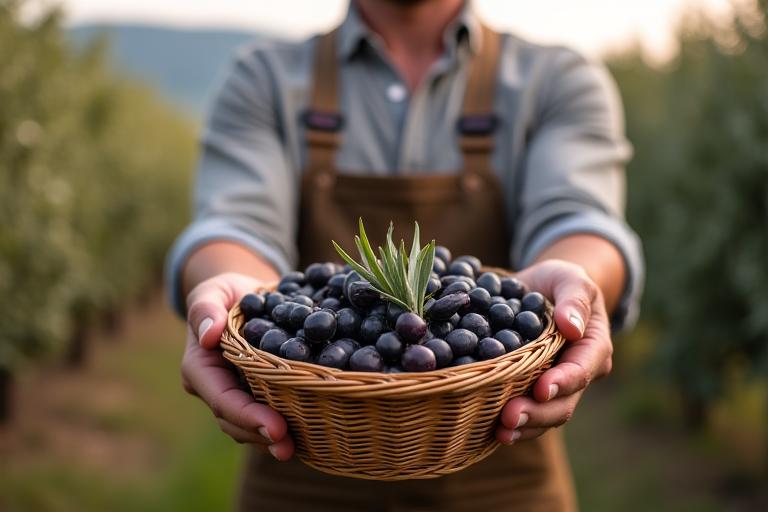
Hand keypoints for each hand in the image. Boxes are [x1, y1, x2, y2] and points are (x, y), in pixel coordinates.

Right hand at [180, 272, 293, 459]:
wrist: (242, 296)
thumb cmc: (225, 292)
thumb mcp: (212, 291)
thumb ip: (205, 309)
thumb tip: (209, 335)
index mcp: (200, 367)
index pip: (222, 398)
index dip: (247, 415)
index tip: (276, 426)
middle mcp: (214, 387)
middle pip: (234, 420)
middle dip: (260, 434)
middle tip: (288, 446)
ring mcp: (234, 394)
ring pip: (247, 426)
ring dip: (270, 440)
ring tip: (295, 448)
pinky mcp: (255, 394)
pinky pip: (264, 416)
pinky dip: (281, 428)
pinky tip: (304, 436)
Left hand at [495, 260, 612, 443]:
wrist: (543, 291)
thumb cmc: (560, 283)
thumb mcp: (571, 279)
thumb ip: (574, 299)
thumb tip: (571, 327)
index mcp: (593, 348)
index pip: (582, 370)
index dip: (563, 382)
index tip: (541, 388)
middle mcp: (578, 374)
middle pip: (564, 403)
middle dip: (538, 413)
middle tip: (510, 417)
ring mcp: (555, 387)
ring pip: (545, 415)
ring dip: (524, 427)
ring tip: (501, 432)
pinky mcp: (532, 391)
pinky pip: (527, 413)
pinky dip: (513, 425)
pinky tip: (492, 431)